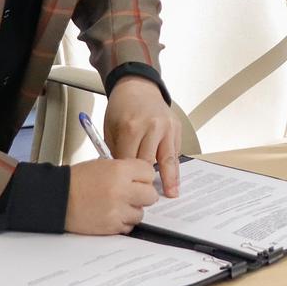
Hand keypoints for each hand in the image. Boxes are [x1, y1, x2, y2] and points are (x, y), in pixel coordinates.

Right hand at [64, 158, 158, 233]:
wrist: (58, 198)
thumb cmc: (77, 181)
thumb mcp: (103, 165)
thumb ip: (125, 170)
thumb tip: (141, 177)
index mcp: (119, 171)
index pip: (149, 173)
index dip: (145, 176)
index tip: (141, 179)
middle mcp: (121, 190)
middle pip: (150, 195)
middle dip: (144, 194)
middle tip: (135, 193)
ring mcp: (117, 210)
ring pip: (141, 213)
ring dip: (133, 210)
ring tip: (119, 204)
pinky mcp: (111, 226)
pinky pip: (129, 226)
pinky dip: (123, 222)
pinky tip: (113, 214)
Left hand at [105, 76, 181, 196]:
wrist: (137, 87)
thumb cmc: (121, 109)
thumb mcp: (110, 130)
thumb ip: (116, 152)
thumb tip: (119, 176)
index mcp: (131, 128)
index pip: (130, 162)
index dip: (128, 179)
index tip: (129, 191)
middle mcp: (151, 127)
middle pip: (150, 163)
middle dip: (147, 181)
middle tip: (146, 197)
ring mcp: (166, 127)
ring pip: (168, 159)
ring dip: (170, 178)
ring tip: (172, 193)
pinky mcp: (176, 127)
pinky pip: (175, 151)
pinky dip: (174, 165)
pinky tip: (174, 178)